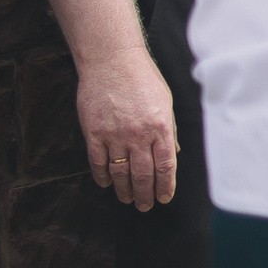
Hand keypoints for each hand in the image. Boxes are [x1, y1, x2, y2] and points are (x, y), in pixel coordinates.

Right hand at [80, 46, 177, 210]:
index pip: (165, 165)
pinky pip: (98, 162)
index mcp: (161, 126)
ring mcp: (115, 134)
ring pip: (120, 172)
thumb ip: (168, 129)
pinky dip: (102, 176)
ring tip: (127, 199)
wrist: (112, 61)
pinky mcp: (94, 132)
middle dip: (145, 194)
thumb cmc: (142, 79)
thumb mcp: (165, 102)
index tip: (164, 198)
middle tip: (144, 206)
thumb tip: (173, 154)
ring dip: (124, 189)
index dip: (165, 186)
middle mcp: (139, 134)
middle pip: (143, 174)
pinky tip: (106, 184)